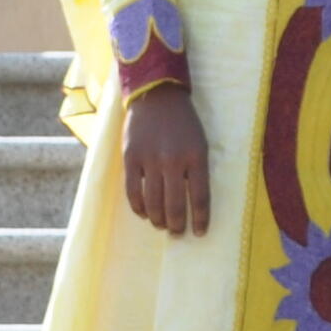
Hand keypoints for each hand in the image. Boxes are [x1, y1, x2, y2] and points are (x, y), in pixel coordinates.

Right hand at [120, 84, 211, 237]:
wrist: (157, 97)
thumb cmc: (184, 123)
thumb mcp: (200, 143)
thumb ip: (197, 169)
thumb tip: (193, 201)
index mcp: (196, 156)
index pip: (200, 196)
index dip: (200, 218)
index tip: (199, 232)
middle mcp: (173, 160)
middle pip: (175, 203)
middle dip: (177, 224)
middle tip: (177, 233)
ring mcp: (150, 160)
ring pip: (153, 201)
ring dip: (158, 219)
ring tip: (162, 225)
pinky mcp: (130, 158)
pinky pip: (133, 191)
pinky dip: (138, 207)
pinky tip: (144, 213)